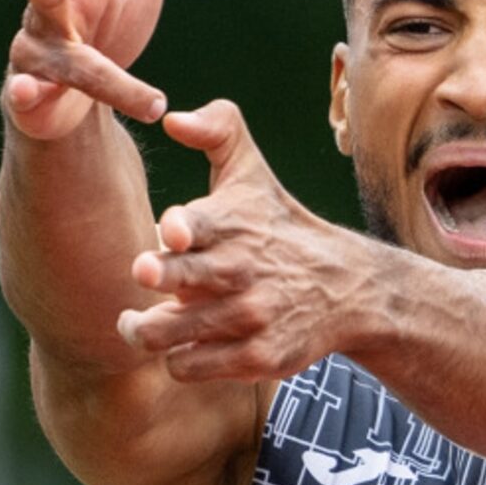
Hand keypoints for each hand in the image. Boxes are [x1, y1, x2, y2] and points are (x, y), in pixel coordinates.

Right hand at [0, 0, 169, 136]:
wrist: (95, 88)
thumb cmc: (110, 14)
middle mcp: (49, 14)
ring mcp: (40, 57)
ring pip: (55, 57)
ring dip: (65, 63)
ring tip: (75, 66)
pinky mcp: (40, 100)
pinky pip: (30, 100)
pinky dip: (27, 97)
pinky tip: (26, 95)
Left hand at [117, 101, 385, 381]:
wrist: (347, 288)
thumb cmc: (279, 226)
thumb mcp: (253, 173)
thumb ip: (216, 130)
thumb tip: (171, 118)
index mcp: (234, 224)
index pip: (197, 224)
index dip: (178, 230)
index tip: (172, 234)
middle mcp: (242, 272)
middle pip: (172, 281)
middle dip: (150, 280)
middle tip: (145, 279)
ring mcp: (250, 318)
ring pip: (167, 333)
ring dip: (142, 331)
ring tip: (138, 326)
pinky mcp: (258, 358)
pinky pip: (189, 366)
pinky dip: (178, 358)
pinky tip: (183, 344)